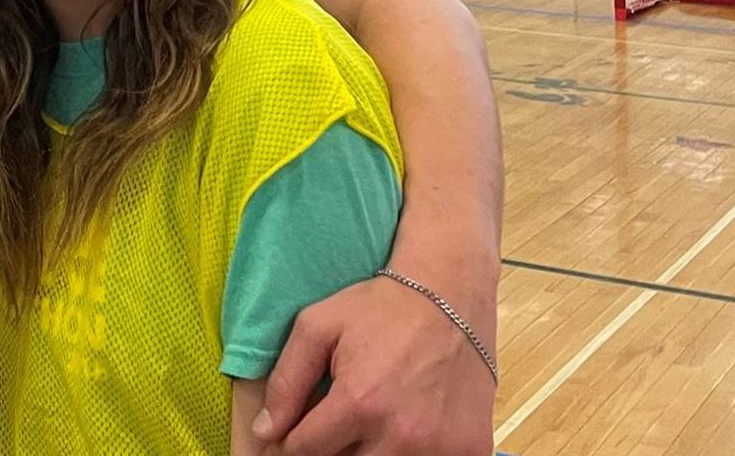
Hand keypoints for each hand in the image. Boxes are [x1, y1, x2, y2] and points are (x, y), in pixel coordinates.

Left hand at [254, 275, 495, 454]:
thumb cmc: (380, 308)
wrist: (452, 295)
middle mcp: (400, 434)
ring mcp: (439, 448)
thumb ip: (286, 382)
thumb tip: (265, 432)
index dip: (292, 443)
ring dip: (368, 453)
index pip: (305, 451)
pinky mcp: (470, 450)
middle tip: (338, 423)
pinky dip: (410, 454)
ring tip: (369, 424)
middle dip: (332, 450)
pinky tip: (406, 430)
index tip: (295, 433)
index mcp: (359, 403)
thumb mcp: (318, 328)